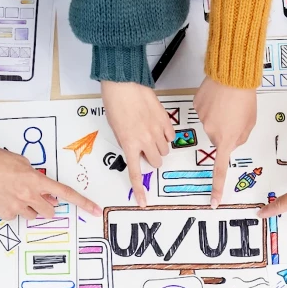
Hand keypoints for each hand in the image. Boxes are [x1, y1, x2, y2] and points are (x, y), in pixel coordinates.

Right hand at [0, 142, 102, 220]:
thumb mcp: (19, 160)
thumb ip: (33, 174)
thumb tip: (39, 184)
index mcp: (35, 179)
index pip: (65, 193)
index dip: (83, 203)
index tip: (96, 210)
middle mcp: (28, 195)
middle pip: (49, 210)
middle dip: (47, 205)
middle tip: (37, 197)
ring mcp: (15, 207)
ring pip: (32, 215)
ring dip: (30, 207)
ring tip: (14, 193)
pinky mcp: (3, 214)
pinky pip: (15, 216)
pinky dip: (12, 209)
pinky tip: (1, 197)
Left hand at [102, 81, 172, 206]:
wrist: (124, 84)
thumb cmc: (116, 104)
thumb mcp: (116, 129)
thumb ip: (127, 142)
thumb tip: (135, 149)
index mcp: (129, 144)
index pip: (136, 173)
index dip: (140, 190)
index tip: (143, 202)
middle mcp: (145, 140)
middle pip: (156, 161)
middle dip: (151, 158)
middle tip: (144, 148)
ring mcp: (157, 131)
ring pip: (165, 149)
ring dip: (158, 146)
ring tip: (150, 133)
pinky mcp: (165, 120)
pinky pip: (170, 136)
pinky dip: (165, 135)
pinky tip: (158, 126)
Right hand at [194, 76, 255, 207]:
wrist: (232, 75)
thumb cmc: (245, 98)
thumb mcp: (249, 123)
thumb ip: (240, 137)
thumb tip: (230, 141)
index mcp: (227, 140)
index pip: (220, 169)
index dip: (217, 187)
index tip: (214, 201)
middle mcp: (212, 133)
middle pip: (218, 138)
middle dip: (225, 130)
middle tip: (235, 115)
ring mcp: (202, 119)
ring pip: (211, 124)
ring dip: (219, 116)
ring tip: (228, 102)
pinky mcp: (196, 106)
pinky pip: (204, 111)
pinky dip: (211, 106)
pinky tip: (218, 97)